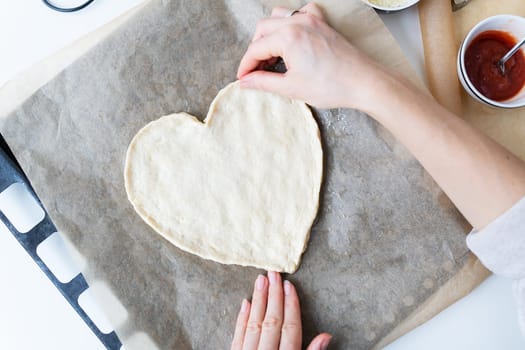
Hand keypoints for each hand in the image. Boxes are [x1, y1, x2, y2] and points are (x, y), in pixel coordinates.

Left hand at [231, 271, 330, 349]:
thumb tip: (327, 336)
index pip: (290, 328)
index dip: (291, 305)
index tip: (289, 286)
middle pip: (272, 321)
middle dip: (274, 295)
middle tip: (274, 274)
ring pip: (254, 324)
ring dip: (258, 300)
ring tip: (261, 280)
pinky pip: (238, 336)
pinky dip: (242, 318)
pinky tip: (246, 302)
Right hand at [236, 3, 386, 109]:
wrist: (363, 82)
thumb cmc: (332, 86)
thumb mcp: (291, 88)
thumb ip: (264, 82)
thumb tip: (245, 82)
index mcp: (287, 36)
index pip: (256, 49)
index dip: (246, 66)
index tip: (243, 78)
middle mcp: (298, 22)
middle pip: (263, 30)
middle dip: (256, 51)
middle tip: (256, 71)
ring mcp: (312, 19)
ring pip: (278, 18)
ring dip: (270, 35)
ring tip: (272, 57)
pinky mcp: (322, 23)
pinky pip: (300, 13)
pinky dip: (291, 22)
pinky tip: (292, 39)